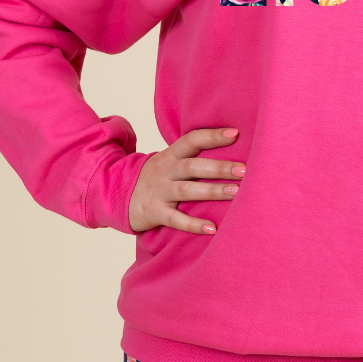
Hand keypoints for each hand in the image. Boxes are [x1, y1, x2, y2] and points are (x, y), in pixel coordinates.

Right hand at [128, 127, 244, 233]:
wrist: (118, 194)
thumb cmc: (159, 176)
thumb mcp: (170, 160)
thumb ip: (194, 154)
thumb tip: (233, 144)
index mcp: (171, 155)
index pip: (192, 140)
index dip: (212, 136)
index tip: (235, 134)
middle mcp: (166, 171)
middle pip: (193, 166)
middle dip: (219, 167)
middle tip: (244, 170)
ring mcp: (159, 192)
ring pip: (187, 191)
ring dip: (212, 191)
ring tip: (236, 193)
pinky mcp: (155, 212)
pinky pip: (175, 220)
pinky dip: (193, 225)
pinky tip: (212, 228)